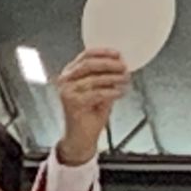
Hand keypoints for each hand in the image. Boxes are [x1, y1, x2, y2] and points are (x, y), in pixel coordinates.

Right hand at [55, 49, 129, 165]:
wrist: (81, 137)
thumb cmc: (89, 115)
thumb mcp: (99, 90)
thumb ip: (105, 77)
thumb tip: (120, 65)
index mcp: (70, 73)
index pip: (85, 55)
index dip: (103, 52)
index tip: (117, 54)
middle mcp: (65, 80)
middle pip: (89, 64)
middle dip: (109, 64)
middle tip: (124, 67)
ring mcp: (67, 92)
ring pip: (94, 79)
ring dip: (114, 78)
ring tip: (125, 80)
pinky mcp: (72, 103)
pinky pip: (97, 93)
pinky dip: (111, 92)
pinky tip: (120, 92)